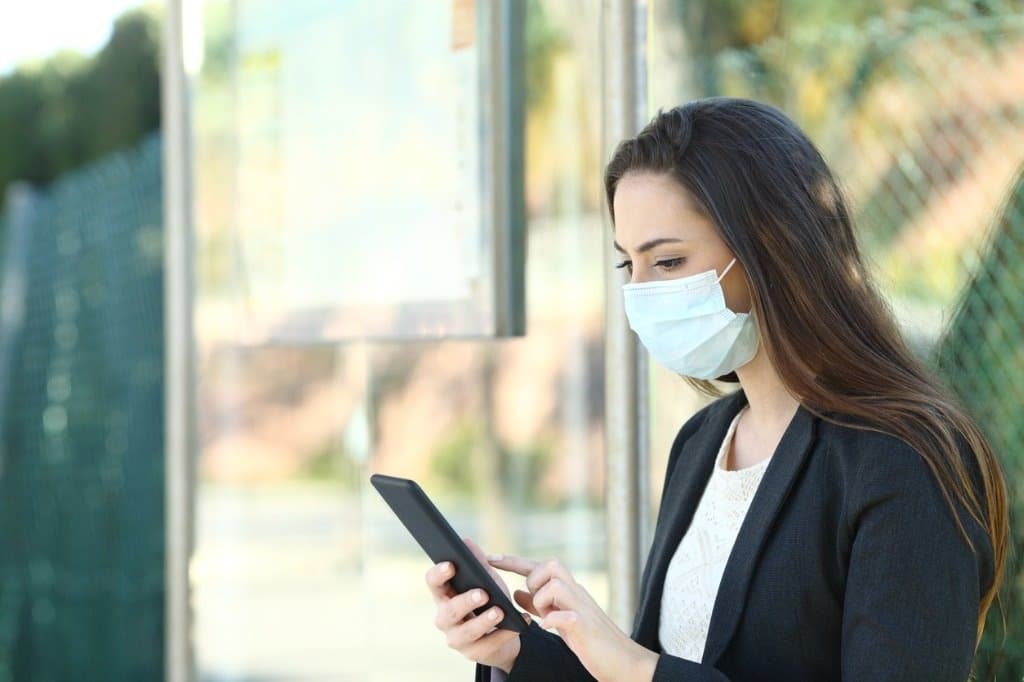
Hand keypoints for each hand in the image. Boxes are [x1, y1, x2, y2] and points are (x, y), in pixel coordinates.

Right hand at [425, 536, 531, 673]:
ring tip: (500, 611)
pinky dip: (505, 633)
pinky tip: (519, 623)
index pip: (433, 583)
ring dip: (484, 621)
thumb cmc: (489, 601)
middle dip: (465, 601)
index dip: (439, 574)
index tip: (451, 565)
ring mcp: (457, 638)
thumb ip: (477, 562)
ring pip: (466, 632)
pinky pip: (488, 645)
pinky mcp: (474, 653)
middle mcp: (444, 618)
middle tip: (483, 593)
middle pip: (449, 610)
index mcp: (444, 595)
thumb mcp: (486, 580)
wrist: (503, 633)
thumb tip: (466, 540)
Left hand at [488, 554, 657, 681]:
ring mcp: (583, 609)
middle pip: (551, 565)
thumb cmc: (590, 640)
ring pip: (555, 585)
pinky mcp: (586, 628)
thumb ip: (540, 605)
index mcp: (568, 591)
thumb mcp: (559, 619)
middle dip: (533, 579)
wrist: (624, 663)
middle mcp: (577, 593)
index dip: (514, 562)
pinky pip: (566, 616)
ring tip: (545, 618)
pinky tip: (547, 628)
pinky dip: (552, 620)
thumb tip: (516, 592)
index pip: (539, 567)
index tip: (490, 559)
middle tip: (535, 603)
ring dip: (542, 600)